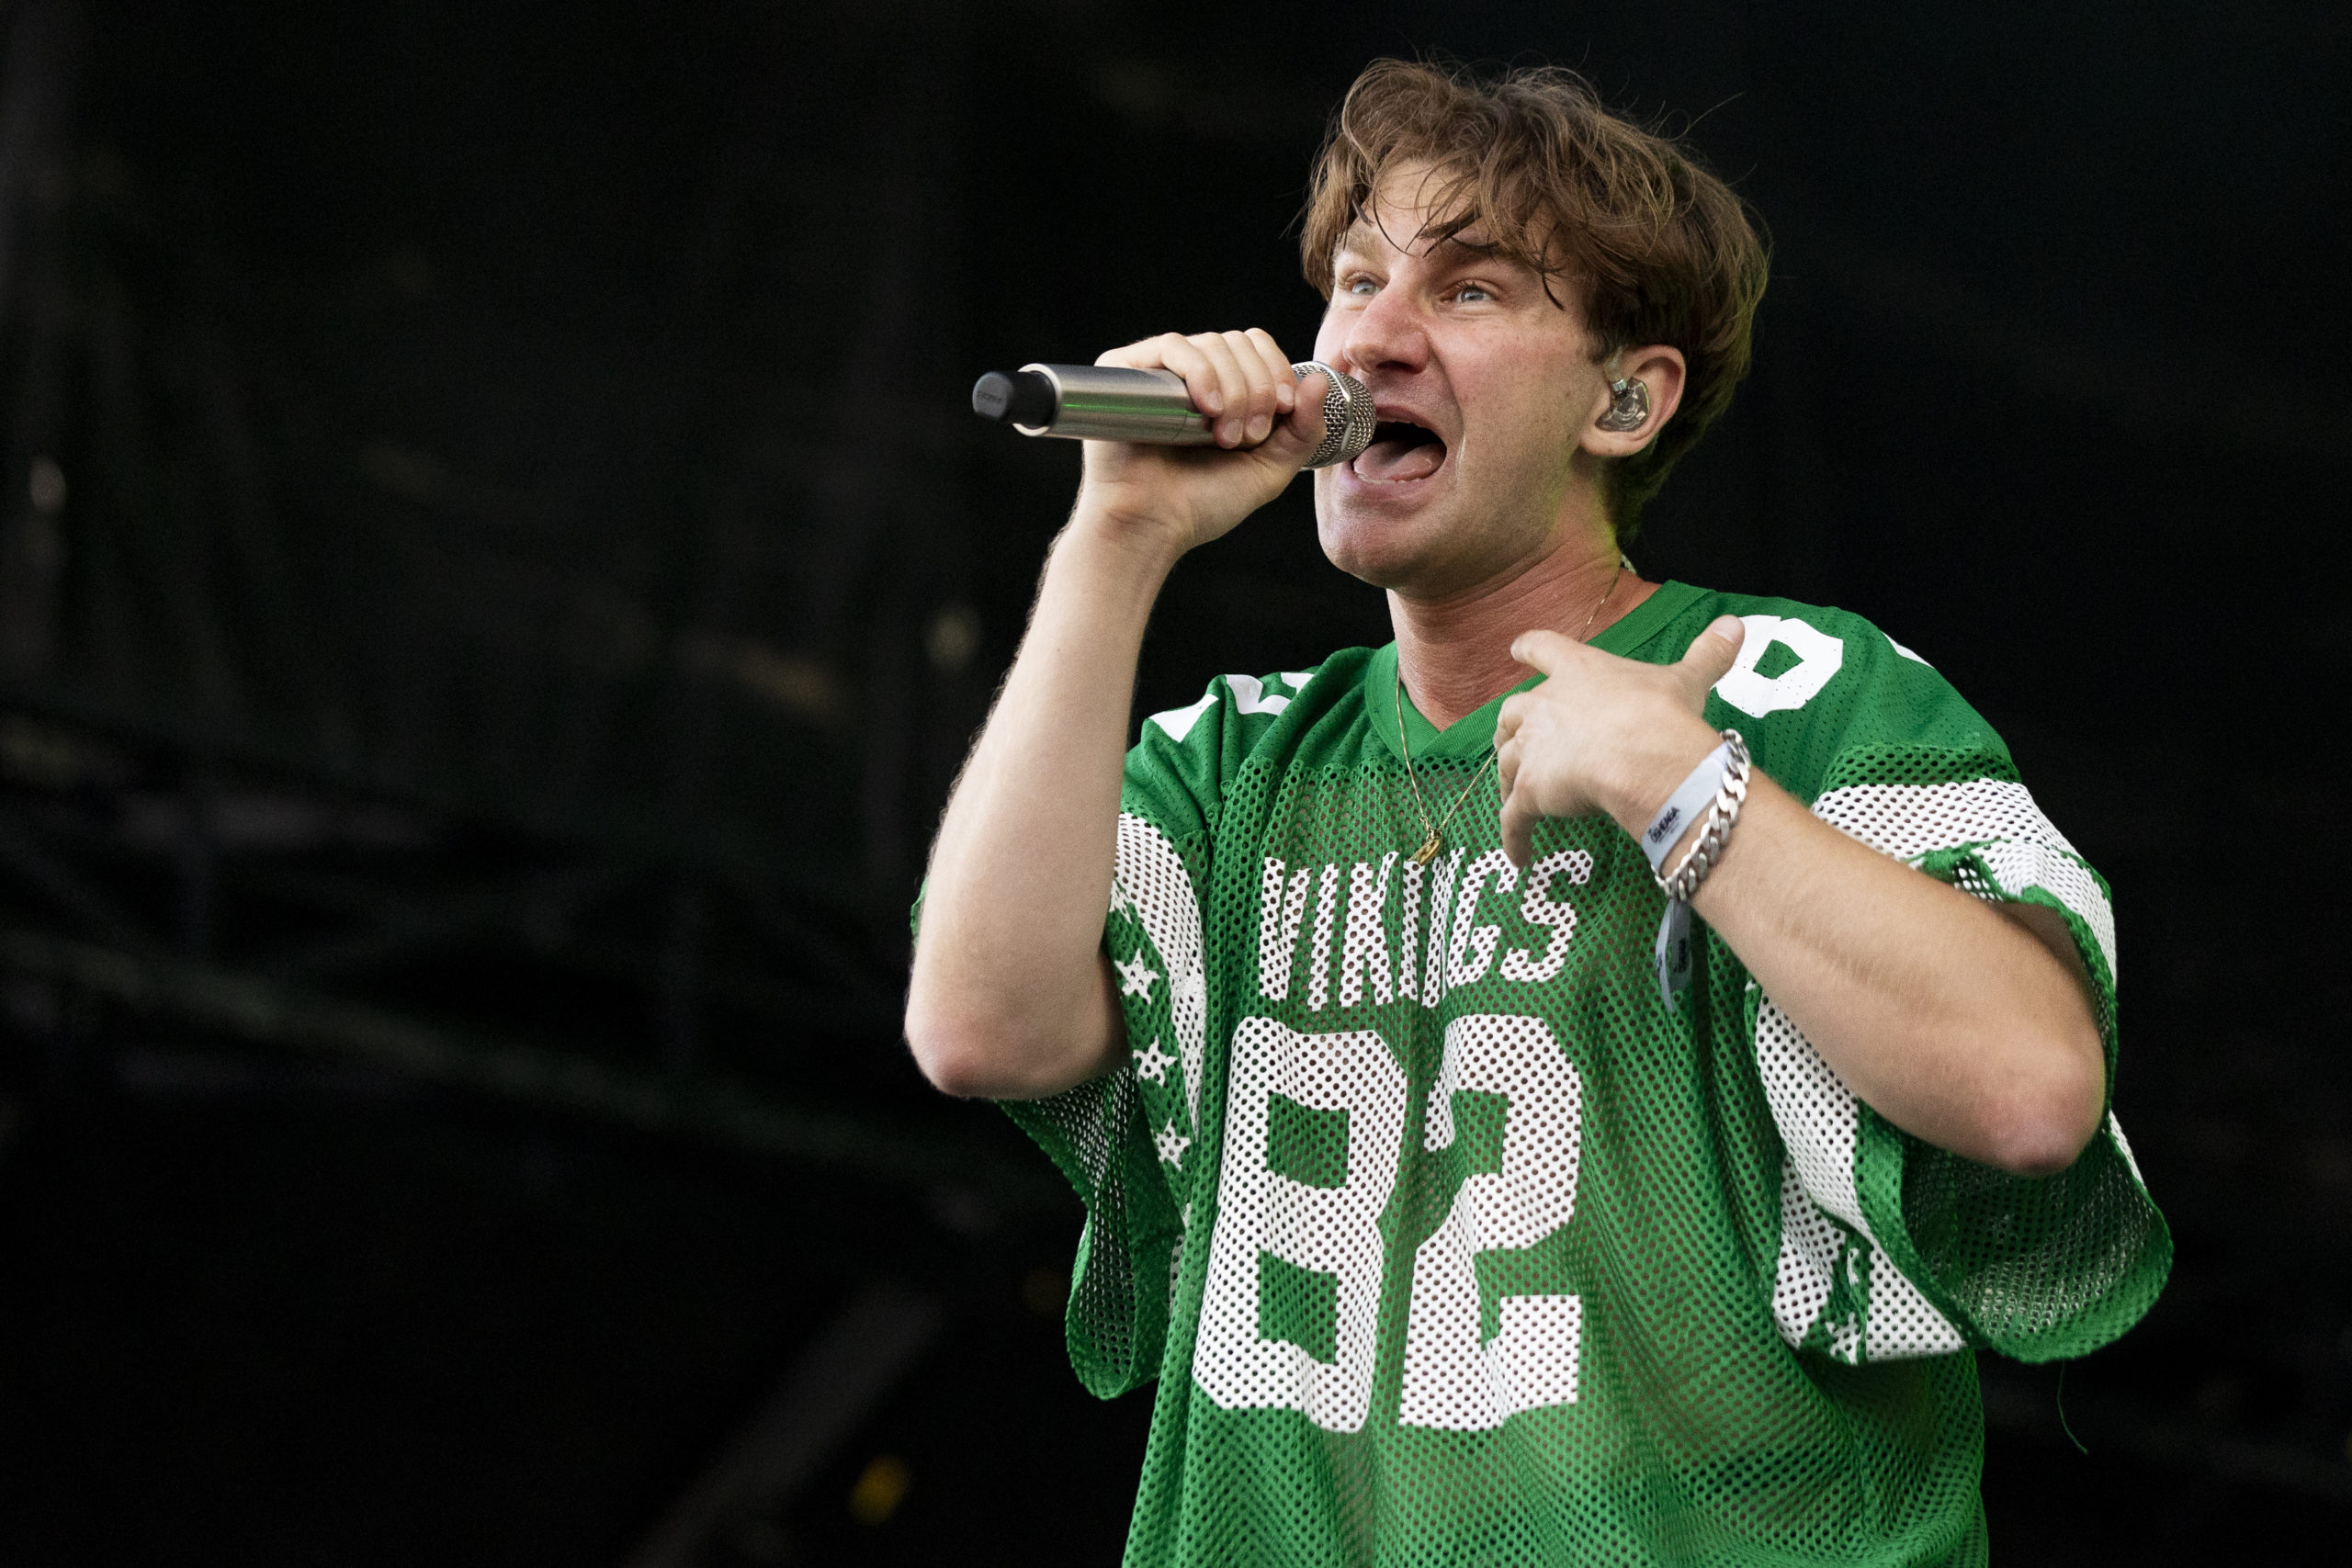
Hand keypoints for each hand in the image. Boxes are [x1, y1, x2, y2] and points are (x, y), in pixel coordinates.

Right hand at [1073, 329, 1328, 558]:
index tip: (1282, 411)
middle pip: (1239, 343)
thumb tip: (1319, 379)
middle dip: (1257, 388)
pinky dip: (1200, 372)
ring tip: (1224, 437)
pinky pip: (1172, 347)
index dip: (1276, 370)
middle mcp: (1191, 375)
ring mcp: (1158, 371)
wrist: (1151, 526)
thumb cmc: (1201, 505)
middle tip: (1248, 436)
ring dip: (1232, 389)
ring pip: (1212, 343)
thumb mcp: (1269, 470)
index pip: (1257, 348)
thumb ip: (1303, 430)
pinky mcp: (1125, 370)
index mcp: (1223, 389)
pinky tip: (1205, 410)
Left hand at [1494, 616, 1746, 866]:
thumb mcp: (1686, 680)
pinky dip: (1512, 838)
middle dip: (1510, 726)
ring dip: (1508, 778)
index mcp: (1578, 671)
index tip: (1516, 650)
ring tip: (1511, 794)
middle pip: (1512, 711)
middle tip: (1512, 738)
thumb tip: (1736, 623)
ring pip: (1507, 762)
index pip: (1543, 648)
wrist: (1645, 758)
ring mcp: (1532, 749)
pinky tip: (1519, 858)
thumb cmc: (1663, 715)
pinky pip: (1513, 819)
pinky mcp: (1530, 791)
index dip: (1529, 649)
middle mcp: (1544, 705)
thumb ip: (1707, 653)